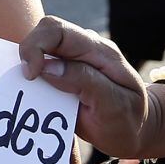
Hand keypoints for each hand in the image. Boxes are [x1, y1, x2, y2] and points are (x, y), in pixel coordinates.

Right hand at [19, 16, 164, 157]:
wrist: (137, 133)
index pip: (58, 30)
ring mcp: (73, 60)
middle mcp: (84, 49)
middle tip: (27, 81)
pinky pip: (42, 66)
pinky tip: (33, 94)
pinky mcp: (64, 74)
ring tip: (30, 91)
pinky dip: (31, 78)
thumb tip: (47, 67)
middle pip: (45, 32)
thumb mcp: (115, 106)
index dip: (36, 46)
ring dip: (28, 66)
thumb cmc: (129, 121)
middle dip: (28, 52)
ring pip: (40, 47)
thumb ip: (85, 82)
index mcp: (99, 51)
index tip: (31, 74)